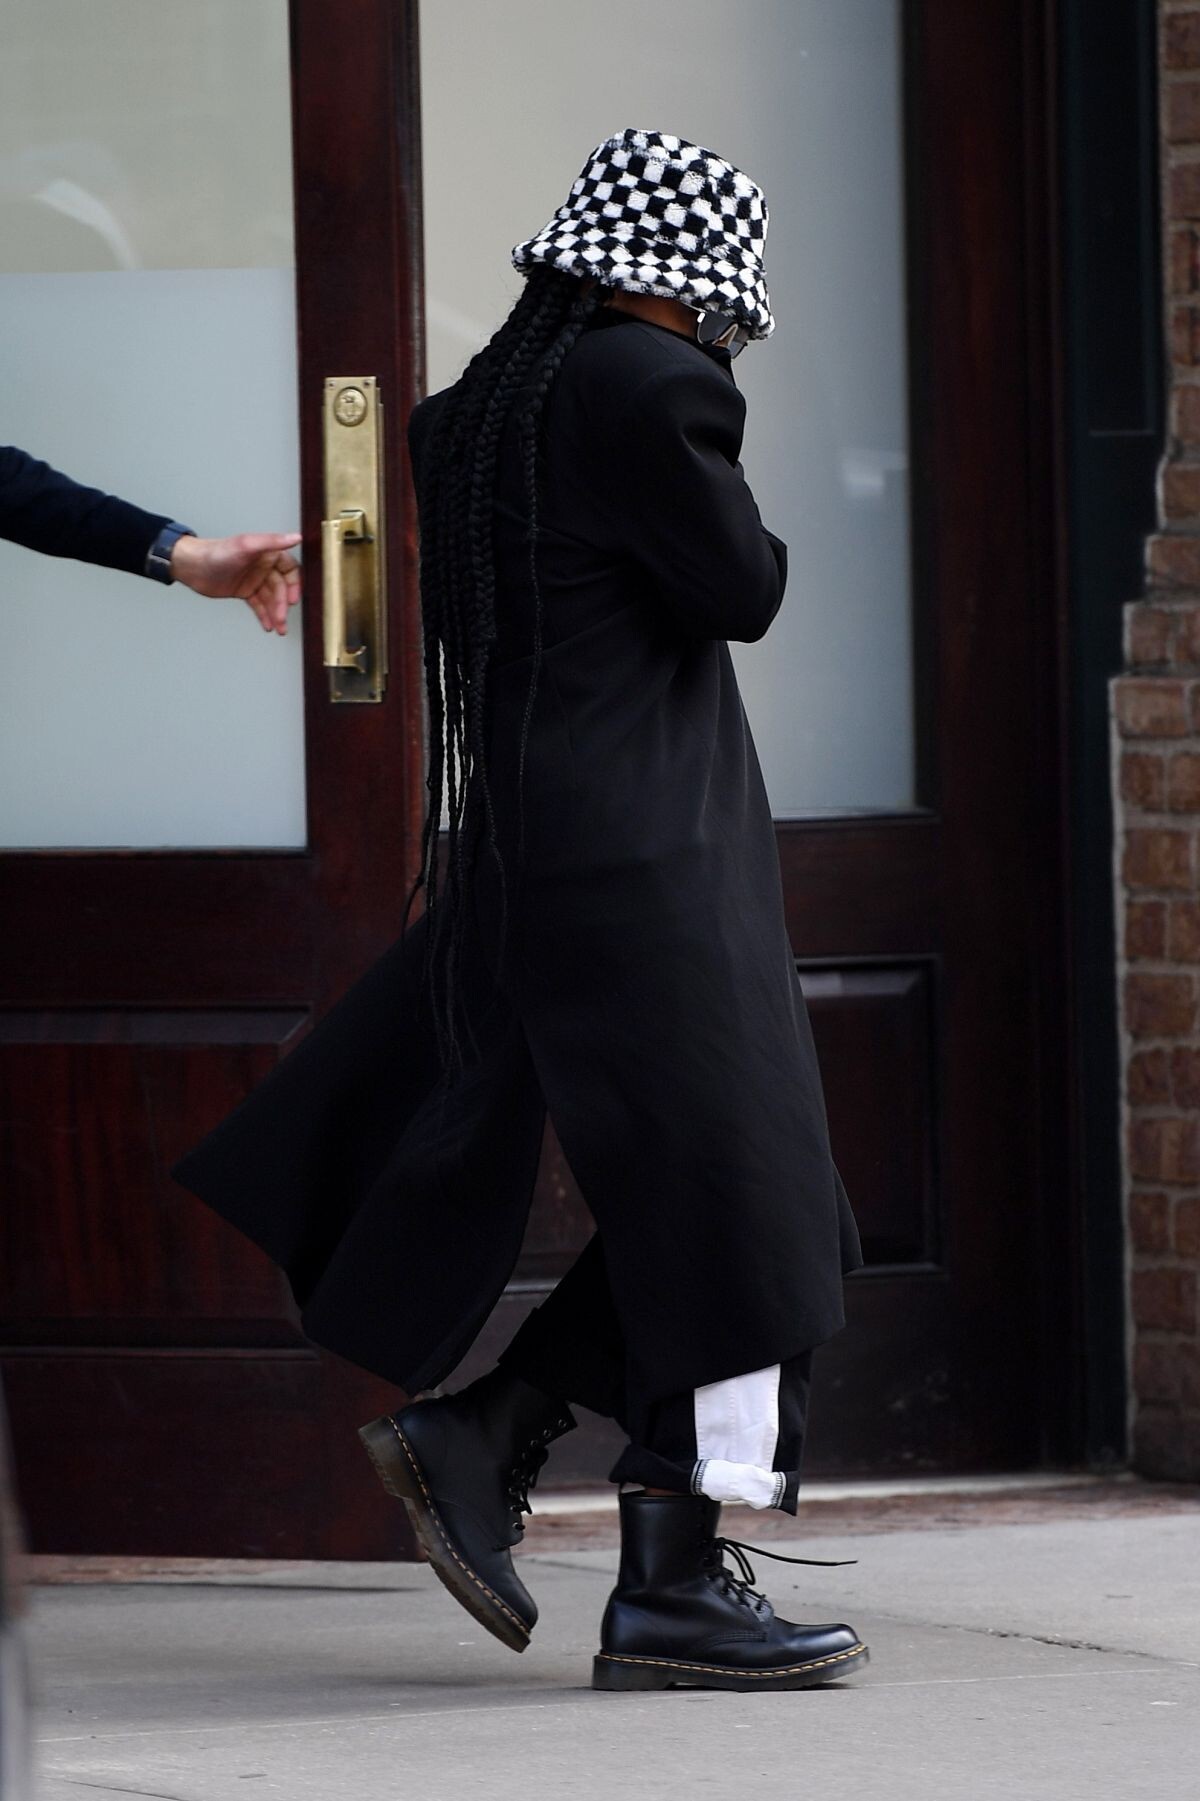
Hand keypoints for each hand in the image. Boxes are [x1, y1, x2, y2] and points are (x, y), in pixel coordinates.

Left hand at [170, 532, 301, 634]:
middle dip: (282, 605)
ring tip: (279, 629)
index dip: (294, 585)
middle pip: (281, 588)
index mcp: (267, 553)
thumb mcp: (246, 546)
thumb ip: (272, 542)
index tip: (293, 599)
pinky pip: (259, 604)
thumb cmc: (216, 553)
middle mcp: (263, 566)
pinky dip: (264, 615)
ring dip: (276, 613)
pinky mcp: (244, 591)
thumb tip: (296, 538)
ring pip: (271, 599)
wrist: (191, 567)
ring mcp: (254, 579)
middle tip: (282, 619)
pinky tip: (268, 626)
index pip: (290, 569)